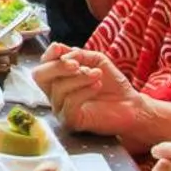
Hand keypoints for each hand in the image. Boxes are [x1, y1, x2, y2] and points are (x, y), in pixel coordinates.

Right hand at [32, 43, 147, 135]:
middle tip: (77, 65)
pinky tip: (97, 85)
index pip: (42, 65)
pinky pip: (69, 103)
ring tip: (97, 75)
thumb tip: (59, 50)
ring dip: (80, 78)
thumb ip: (77, 54)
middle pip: (40, 77)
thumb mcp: (94, 60)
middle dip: (57, 67)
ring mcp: (60, 108)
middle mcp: (54, 93)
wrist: (130, 104)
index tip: (59, 48)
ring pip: (59, 88)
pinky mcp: (70, 121)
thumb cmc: (111, 83)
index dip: (48, 55)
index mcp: (58, 78)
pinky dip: (84, 91)